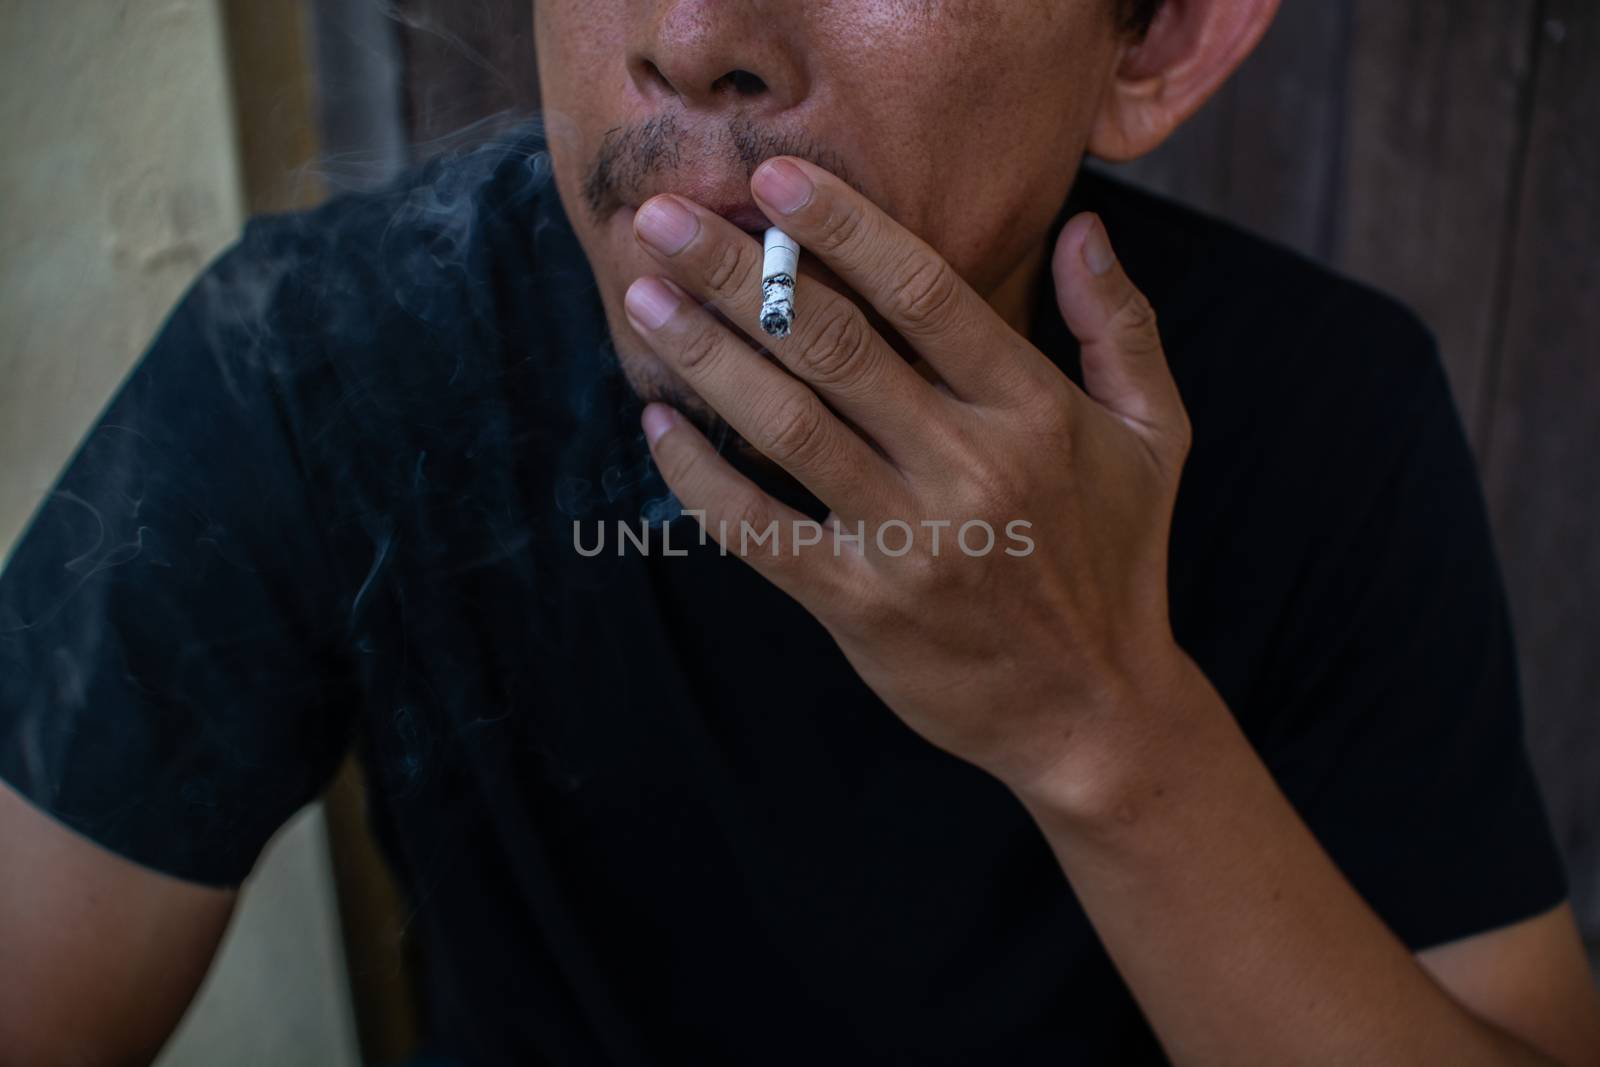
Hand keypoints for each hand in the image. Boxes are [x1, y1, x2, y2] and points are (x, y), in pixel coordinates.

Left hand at [625, 157, 1194, 796]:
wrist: (1092, 712)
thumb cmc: (1119, 559)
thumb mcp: (1154, 436)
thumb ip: (1122, 327)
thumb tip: (1082, 228)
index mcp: (1031, 410)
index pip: (924, 293)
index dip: (842, 227)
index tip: (771, 178)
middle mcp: (967, 465)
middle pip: (833, 345)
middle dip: (736, 272)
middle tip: (662, 219)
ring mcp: (909, 540)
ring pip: (787, 427)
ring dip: (706, 357)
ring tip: (644, 300)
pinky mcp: (860, 606)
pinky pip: (759, 531)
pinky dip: (701, 477)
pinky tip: (659, 424)